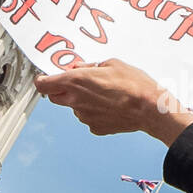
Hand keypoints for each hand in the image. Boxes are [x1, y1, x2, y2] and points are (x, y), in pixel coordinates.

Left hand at [33, 58, 192, 145]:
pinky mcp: (95, 128)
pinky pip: (88, 118)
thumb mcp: (111, 64)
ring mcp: (84, 116)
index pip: (43, 84)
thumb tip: (78, 67)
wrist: (150, 109)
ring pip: (73, 108)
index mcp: (75, 81)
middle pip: (54, 97)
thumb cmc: (133, 83)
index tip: (46, 78)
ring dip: (79, 101)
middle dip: (59, 89)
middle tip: (76, 82)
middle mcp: (75, 101)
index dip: (43, 80)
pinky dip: (94, 112)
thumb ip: (89, 66)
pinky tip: (110, 106)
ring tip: (103, 94)